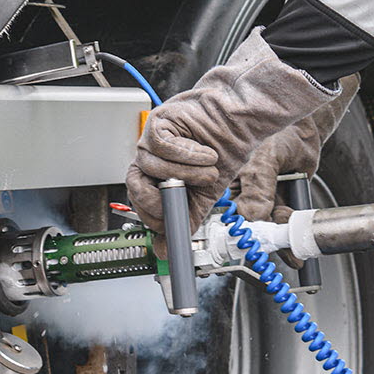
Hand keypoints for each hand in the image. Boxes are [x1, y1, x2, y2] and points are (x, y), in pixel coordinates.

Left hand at [125, 29, 338, 232]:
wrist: (237, 123)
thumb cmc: (222, 151)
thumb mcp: (205, 195)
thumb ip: (185, 219)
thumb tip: (163, 250)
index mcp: (156, 179)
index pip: (140, 204)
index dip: (155, 214)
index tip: (173, 220)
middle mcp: (149, 161)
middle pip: (136, 188)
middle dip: (164, 195)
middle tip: (189, 191)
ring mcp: (150, 142)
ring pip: (152, 168)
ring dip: (187, 172)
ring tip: (209, 165)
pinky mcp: (157, 123)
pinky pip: (162, 146)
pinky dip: (187, 153)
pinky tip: (204, 152)